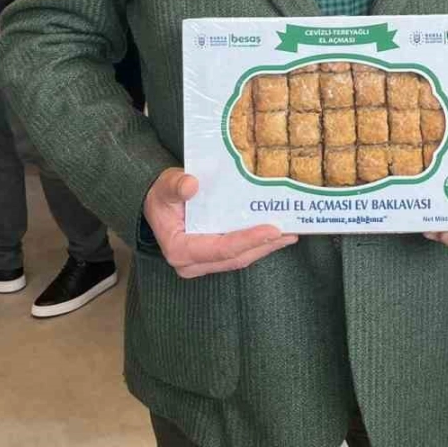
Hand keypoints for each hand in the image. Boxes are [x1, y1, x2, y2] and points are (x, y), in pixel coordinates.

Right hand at [144, 168, 296, 278]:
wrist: (157, 203)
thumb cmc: (162, 195)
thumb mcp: (166, 186)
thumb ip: (176, 186)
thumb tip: (191, 185)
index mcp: (180, 250)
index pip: (220, 249)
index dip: (247, 240)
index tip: (272, 230)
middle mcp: (192, 263)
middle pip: (235, 258)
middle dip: (264, 245)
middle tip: (290, 231)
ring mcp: (204, 263)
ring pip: (240, 258)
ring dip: (266, 247)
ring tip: (290, 233)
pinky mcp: (213, 257)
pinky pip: (239, 254)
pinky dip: (258, 244)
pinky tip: (277, 234)